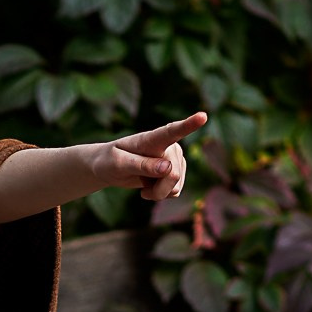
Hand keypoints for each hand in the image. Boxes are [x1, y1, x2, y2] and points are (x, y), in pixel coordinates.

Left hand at [93, 111, 207, 200]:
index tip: (203, 116)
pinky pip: (176, 191)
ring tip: (144, 182)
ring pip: (176, 186)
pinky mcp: (177, 171)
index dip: (189, 124)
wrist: (110, 169)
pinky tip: (151, 185)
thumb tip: (168, 169)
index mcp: (151, 139)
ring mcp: (174, 158)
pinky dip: (161, 194)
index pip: (172, 131)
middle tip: (141, 189)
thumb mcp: (118, 164)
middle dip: (158, 190)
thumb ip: (142, 165)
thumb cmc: (109, 161)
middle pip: (173, 175)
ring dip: (159, 193)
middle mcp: (168, 146)